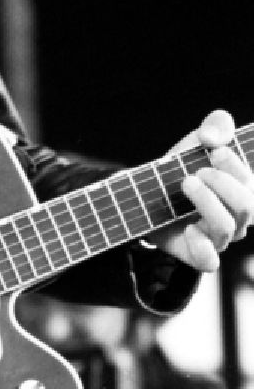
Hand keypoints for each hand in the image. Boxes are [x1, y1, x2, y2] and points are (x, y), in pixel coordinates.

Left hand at [152, 109, 252, 271]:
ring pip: (227, 229)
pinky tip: (188, 229)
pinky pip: (210, 261)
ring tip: (185, 184)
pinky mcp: (197, 254)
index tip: (214, 150)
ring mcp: (218, 238)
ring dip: (207, 203)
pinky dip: (201, 246)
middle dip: (222, 184)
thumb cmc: (180, 171)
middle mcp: (236, 218)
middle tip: (196, 172)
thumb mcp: (197, 142)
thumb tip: (213, 136)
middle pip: (247, 207)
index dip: (235, 165)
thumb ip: (215, 127)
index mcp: (243, 191)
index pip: (251, 183)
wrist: (145, 197)